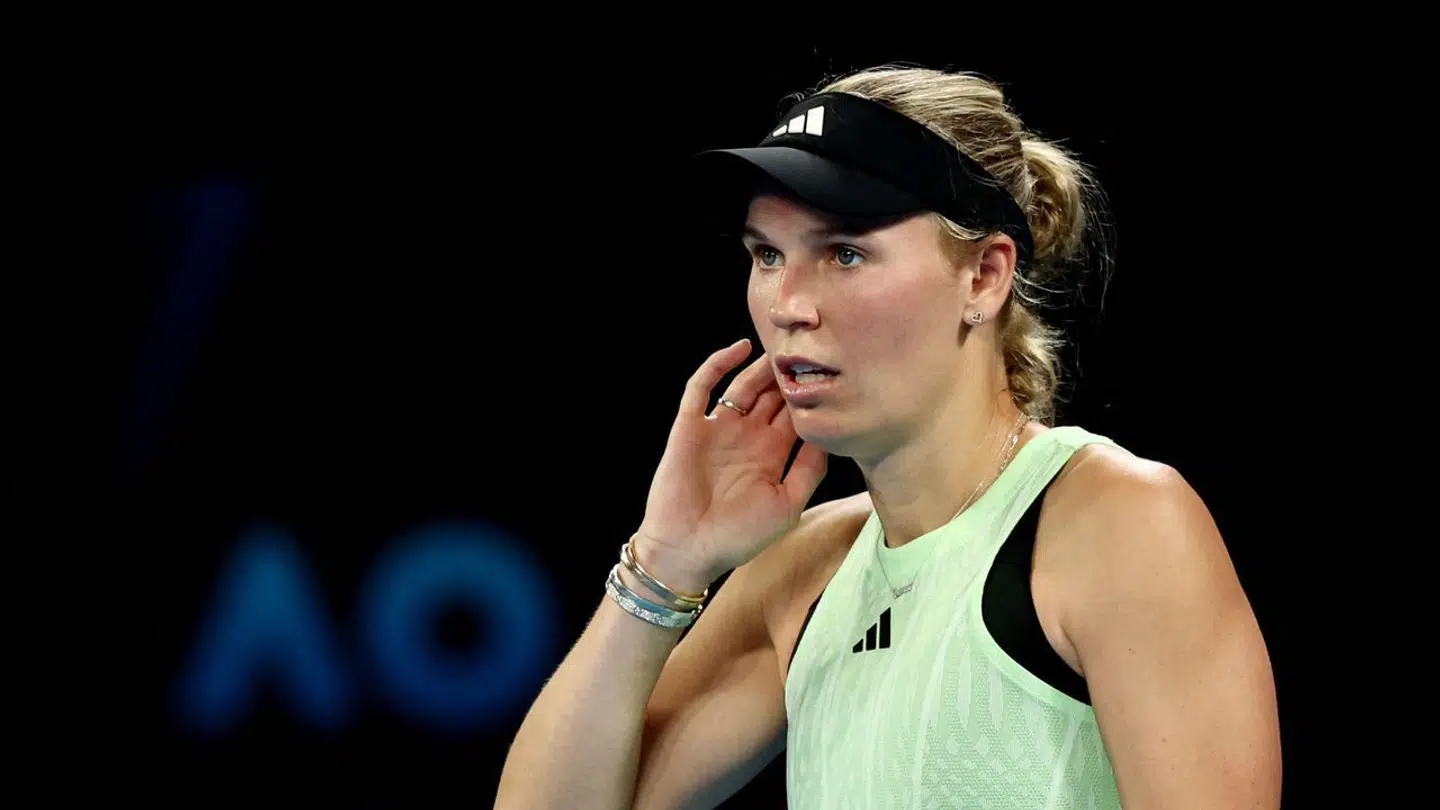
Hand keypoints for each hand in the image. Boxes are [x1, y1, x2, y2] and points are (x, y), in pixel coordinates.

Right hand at [633, 338, 827, 591]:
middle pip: (772, 395)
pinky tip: (740, 349)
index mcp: (771, 455)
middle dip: (788, 373)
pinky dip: (718, 365)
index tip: (833, 371)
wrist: (687, 549)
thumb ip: (809, 470)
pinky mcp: (690, 426)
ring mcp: (718, 429)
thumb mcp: (787, 505)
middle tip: (810, 347)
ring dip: (760, 366)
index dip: (810, 395)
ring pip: (743, 385)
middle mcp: (746, 437)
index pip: (795, 415)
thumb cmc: (738, 537)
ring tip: (781, 344)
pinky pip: (702, 387)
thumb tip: (829, 434)